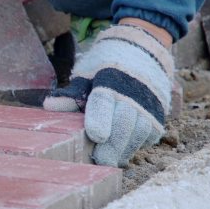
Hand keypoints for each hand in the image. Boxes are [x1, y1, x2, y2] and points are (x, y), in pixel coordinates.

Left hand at [43, 24, 173, 166]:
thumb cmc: (106, 65)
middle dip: (112, 146)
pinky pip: (149, 135)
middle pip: (124, 123)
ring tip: (109, 160)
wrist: (142, 48)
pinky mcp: (160, 114)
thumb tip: (49, 106)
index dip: (100, 118)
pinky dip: (136, 145)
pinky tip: (123, 149)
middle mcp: (132, 92)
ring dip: (124, 149)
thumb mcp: (86, 73)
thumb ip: (71, 94)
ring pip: (139, 133)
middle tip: (99, 160)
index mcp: (108, 80)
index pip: (104, 101)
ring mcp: (149, 103)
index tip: (96, 135)